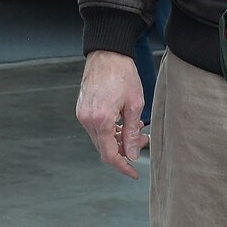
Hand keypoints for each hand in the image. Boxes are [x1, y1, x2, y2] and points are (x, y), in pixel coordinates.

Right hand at [75, 49, 146, 178]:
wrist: (107, 53)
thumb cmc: (123, 74)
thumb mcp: (135, 105)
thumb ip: (132, 133)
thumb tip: (132, 154)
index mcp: (100, 120)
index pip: (109, 155)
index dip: (123, 167)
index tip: (134, 173)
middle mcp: (87, 119)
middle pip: (104, 148)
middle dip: (124, 150)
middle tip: (144, 141)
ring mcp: (82, 114)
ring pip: (100, 139)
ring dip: (118, 139)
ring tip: (137, 128)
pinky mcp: (82, 108)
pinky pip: (96, 128)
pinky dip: (110, 130)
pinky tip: (124, 121)